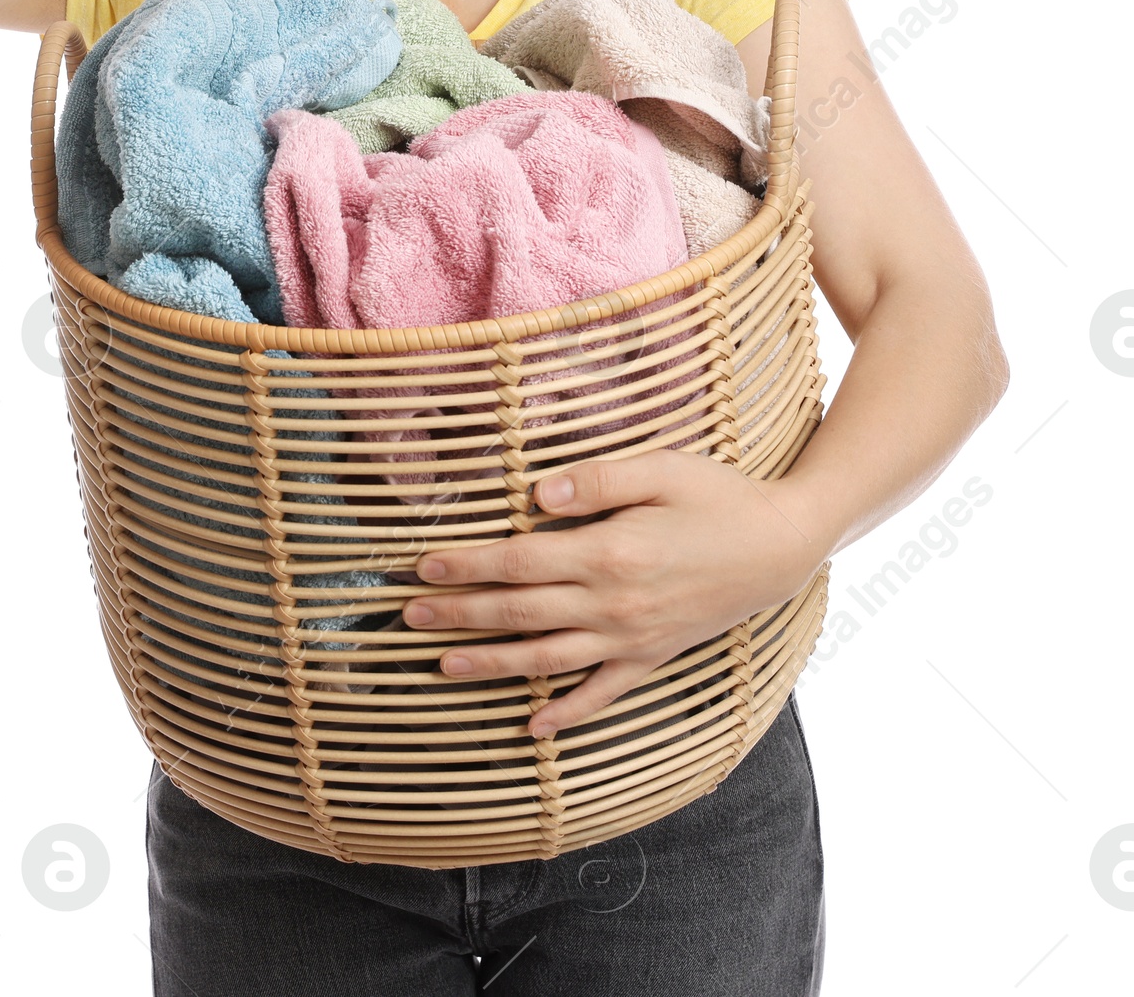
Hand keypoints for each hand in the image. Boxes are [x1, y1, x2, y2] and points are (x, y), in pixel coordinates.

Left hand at [400, 451, 827, 737]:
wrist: (784, 545)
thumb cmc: (718, 494)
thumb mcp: (661, 468)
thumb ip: (597, 478)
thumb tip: (536, 493)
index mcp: (609, 551)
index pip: (519, 562)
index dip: (468, 565)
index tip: (423, 564)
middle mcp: (614, 604)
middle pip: (520, 612)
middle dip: (460, 613)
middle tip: (409, 613)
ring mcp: (633, 638)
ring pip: (547, 658)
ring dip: (491, 663)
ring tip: (442, 664)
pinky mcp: (653, 656)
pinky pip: (602, 694)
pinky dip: (566, 714)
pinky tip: (533, 726)